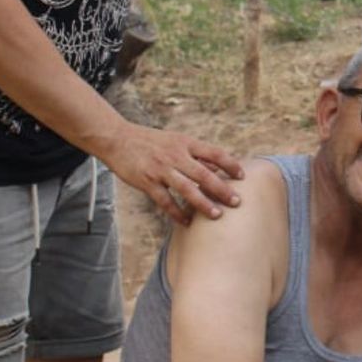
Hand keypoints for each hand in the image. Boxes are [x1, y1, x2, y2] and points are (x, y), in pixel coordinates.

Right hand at [100, 123, 244, 225]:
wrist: (118, 139)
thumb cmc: (150, 141)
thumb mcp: (175, 140)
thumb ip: (195, 153)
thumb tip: (218, 165)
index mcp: (185, 143)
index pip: (214, 153)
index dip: (230, 164)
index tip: (242, 176)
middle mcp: (175, 155)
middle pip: (204, 174)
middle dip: (222, 189)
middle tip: (236, 202)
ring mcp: (161, 169)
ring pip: (187, 189)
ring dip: (203, 204)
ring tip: (216, 215)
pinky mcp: (147, 182)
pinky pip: (165, 201)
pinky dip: (177, 213)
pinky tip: (186, 222)